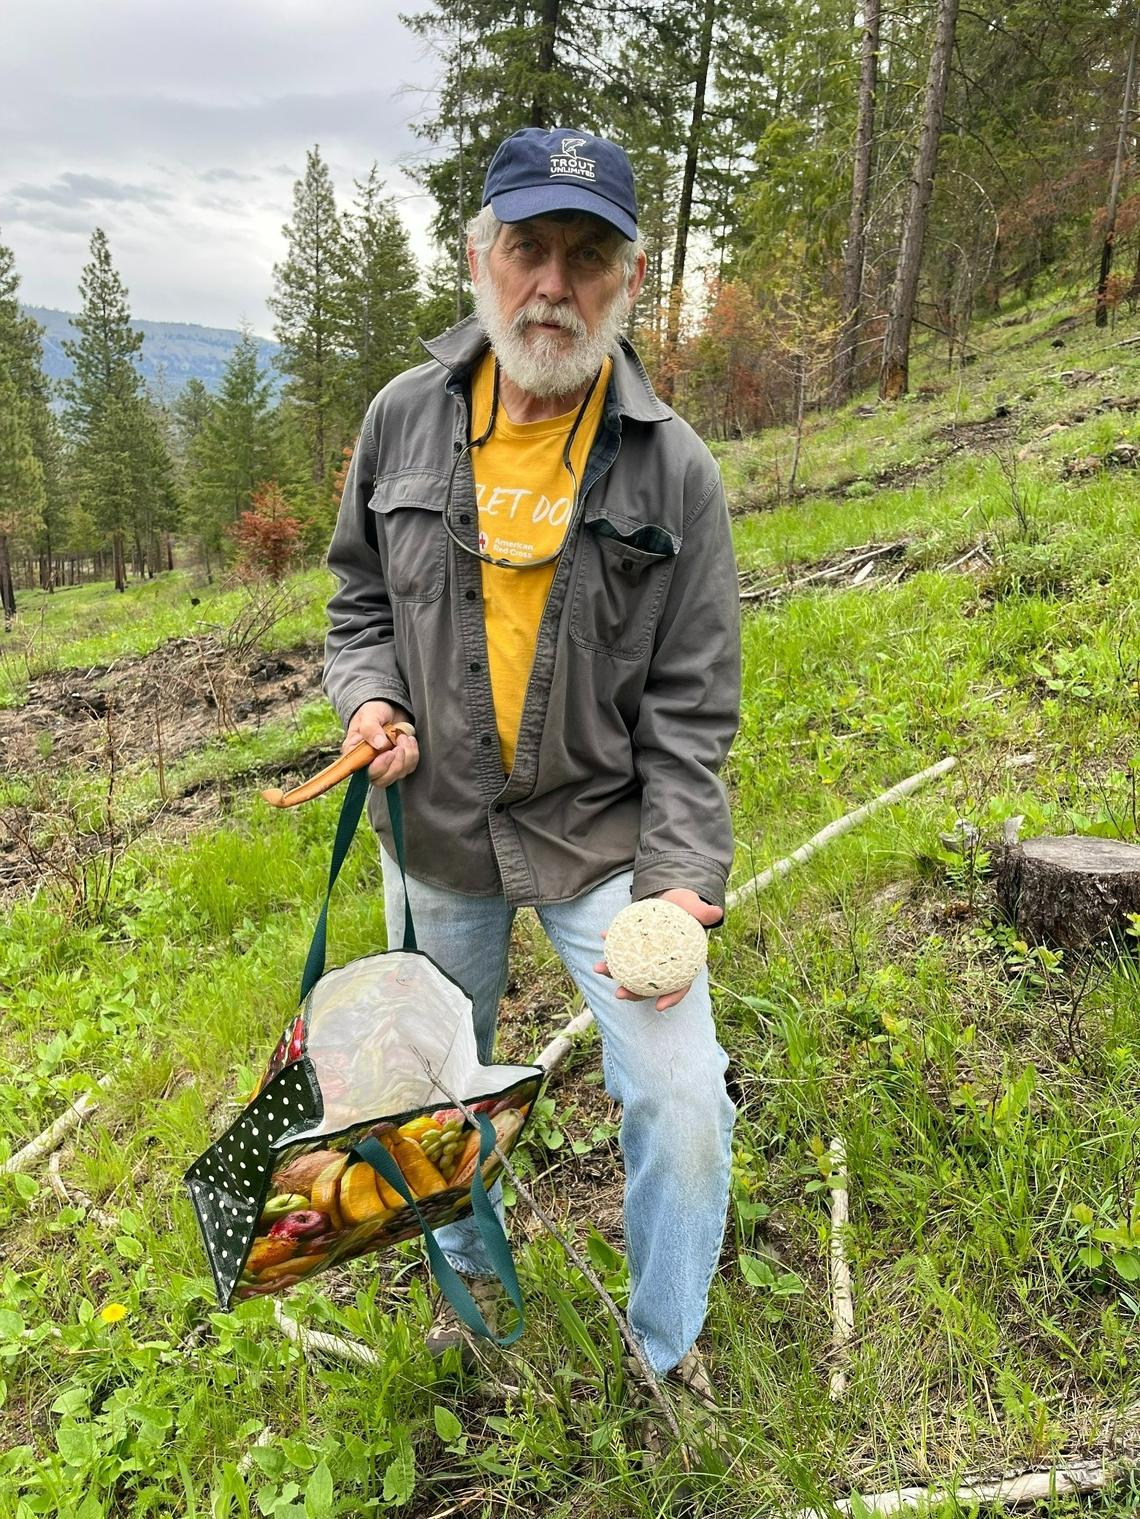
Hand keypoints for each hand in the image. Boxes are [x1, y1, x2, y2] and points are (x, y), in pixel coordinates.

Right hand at [343, 700, 419, 786]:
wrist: (388, 708)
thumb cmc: (374, 711)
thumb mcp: (369, 715)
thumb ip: (370, 729)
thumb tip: (379, 745)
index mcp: (355, 754)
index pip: (362, 772)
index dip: (378, 767)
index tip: (389, 753)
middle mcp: (368, 764)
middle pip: (382, 780)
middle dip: (396, 765)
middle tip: (400, 744)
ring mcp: (385, 766)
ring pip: (398, 775)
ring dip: (406, 756)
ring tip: (403, 737)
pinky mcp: (398, 764)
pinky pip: (409, 768)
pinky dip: (413, 754)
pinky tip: (409, 740)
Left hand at [594, 888, 722, 1011]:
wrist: (673, 898)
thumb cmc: (687, 907)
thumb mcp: (696, 907)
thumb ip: (704, 912)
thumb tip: (716, 912)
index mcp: (682, 963)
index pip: (680, 985)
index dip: (671, 998)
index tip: (659, 1006)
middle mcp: (662, 965)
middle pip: (649, 984)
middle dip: (633, 993)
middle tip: (619, 993)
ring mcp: (647, 957)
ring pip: (630, 970)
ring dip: (613, 971)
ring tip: (598, 968)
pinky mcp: (635, 945)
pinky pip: (622, 947)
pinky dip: (611, 942)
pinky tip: (602, 935)